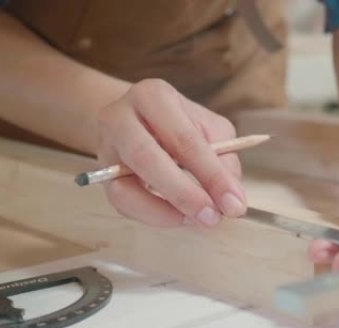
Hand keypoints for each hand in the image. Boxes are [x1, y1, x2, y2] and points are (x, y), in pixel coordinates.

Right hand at [96, 79, 246, 226]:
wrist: (138, 120)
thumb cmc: (180, 124)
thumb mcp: (210, 129)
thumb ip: (223, 159)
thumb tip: (230, 199)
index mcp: (153, 96)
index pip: (184, 140)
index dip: (212, 175)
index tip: (235, 204)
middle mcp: (121, 118)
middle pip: (147, 159)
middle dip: (184, 194)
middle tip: (212, 217)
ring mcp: (106, 149)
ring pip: (126, 189)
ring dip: (165, 212)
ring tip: (197, 220)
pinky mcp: (103, 176)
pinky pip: (123, 205)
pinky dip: (154, 216)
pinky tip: (179, 217)